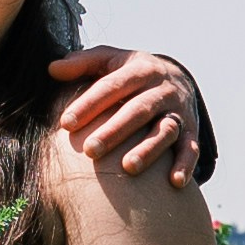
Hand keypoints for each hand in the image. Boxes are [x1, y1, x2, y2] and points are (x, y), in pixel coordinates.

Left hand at [49, 44, 201, 183]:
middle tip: (90, 151)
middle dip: (115, 131)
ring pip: (165, 131)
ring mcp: (178, 111)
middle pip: (138, 110)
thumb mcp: (109, 61)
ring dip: (149, 150)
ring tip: (128, 168)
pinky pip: (191, 148)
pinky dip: (185, 164)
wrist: (177, 79)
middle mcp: (162, 90)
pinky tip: (175, 183)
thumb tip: (52, 69)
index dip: (89, 104)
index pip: (112, 86)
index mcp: (140, 69)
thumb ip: (82, 63)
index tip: (66, 123)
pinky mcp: (191, 130)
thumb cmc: (130, 74)